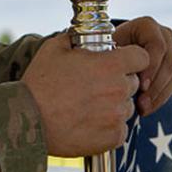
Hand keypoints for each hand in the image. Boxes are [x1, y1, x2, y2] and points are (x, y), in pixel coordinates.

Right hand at [22, 33, 148, 156]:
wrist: (28, 120)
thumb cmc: (39, 83)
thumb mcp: (54, 48)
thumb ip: (74, 37)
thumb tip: (79, 33)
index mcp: (110, 65)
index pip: (142, 57)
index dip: (132, 58)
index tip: (120, 62)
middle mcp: (118, 90)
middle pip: (133, 82)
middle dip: (120, 81)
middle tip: (96, 85)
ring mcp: (117, 115)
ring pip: (126, 106)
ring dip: (114, 105)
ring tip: (89, 106)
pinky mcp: (113, 137)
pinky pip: (120, 129)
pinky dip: (109, 127)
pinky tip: (89, 122)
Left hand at [113, 17, 171, 115]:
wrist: (113, 52)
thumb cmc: (105, 50)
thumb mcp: (106, 49)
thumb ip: (112, 57)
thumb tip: (117, 73)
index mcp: (147, 25)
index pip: (157, 45)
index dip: (151, 67)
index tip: (140, 86)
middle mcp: (163, 34)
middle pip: (169, 61)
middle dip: (155, 85)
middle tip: (141, 103)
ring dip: (159, 94)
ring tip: (142, 108)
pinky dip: (161, 97)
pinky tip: (148, 107)